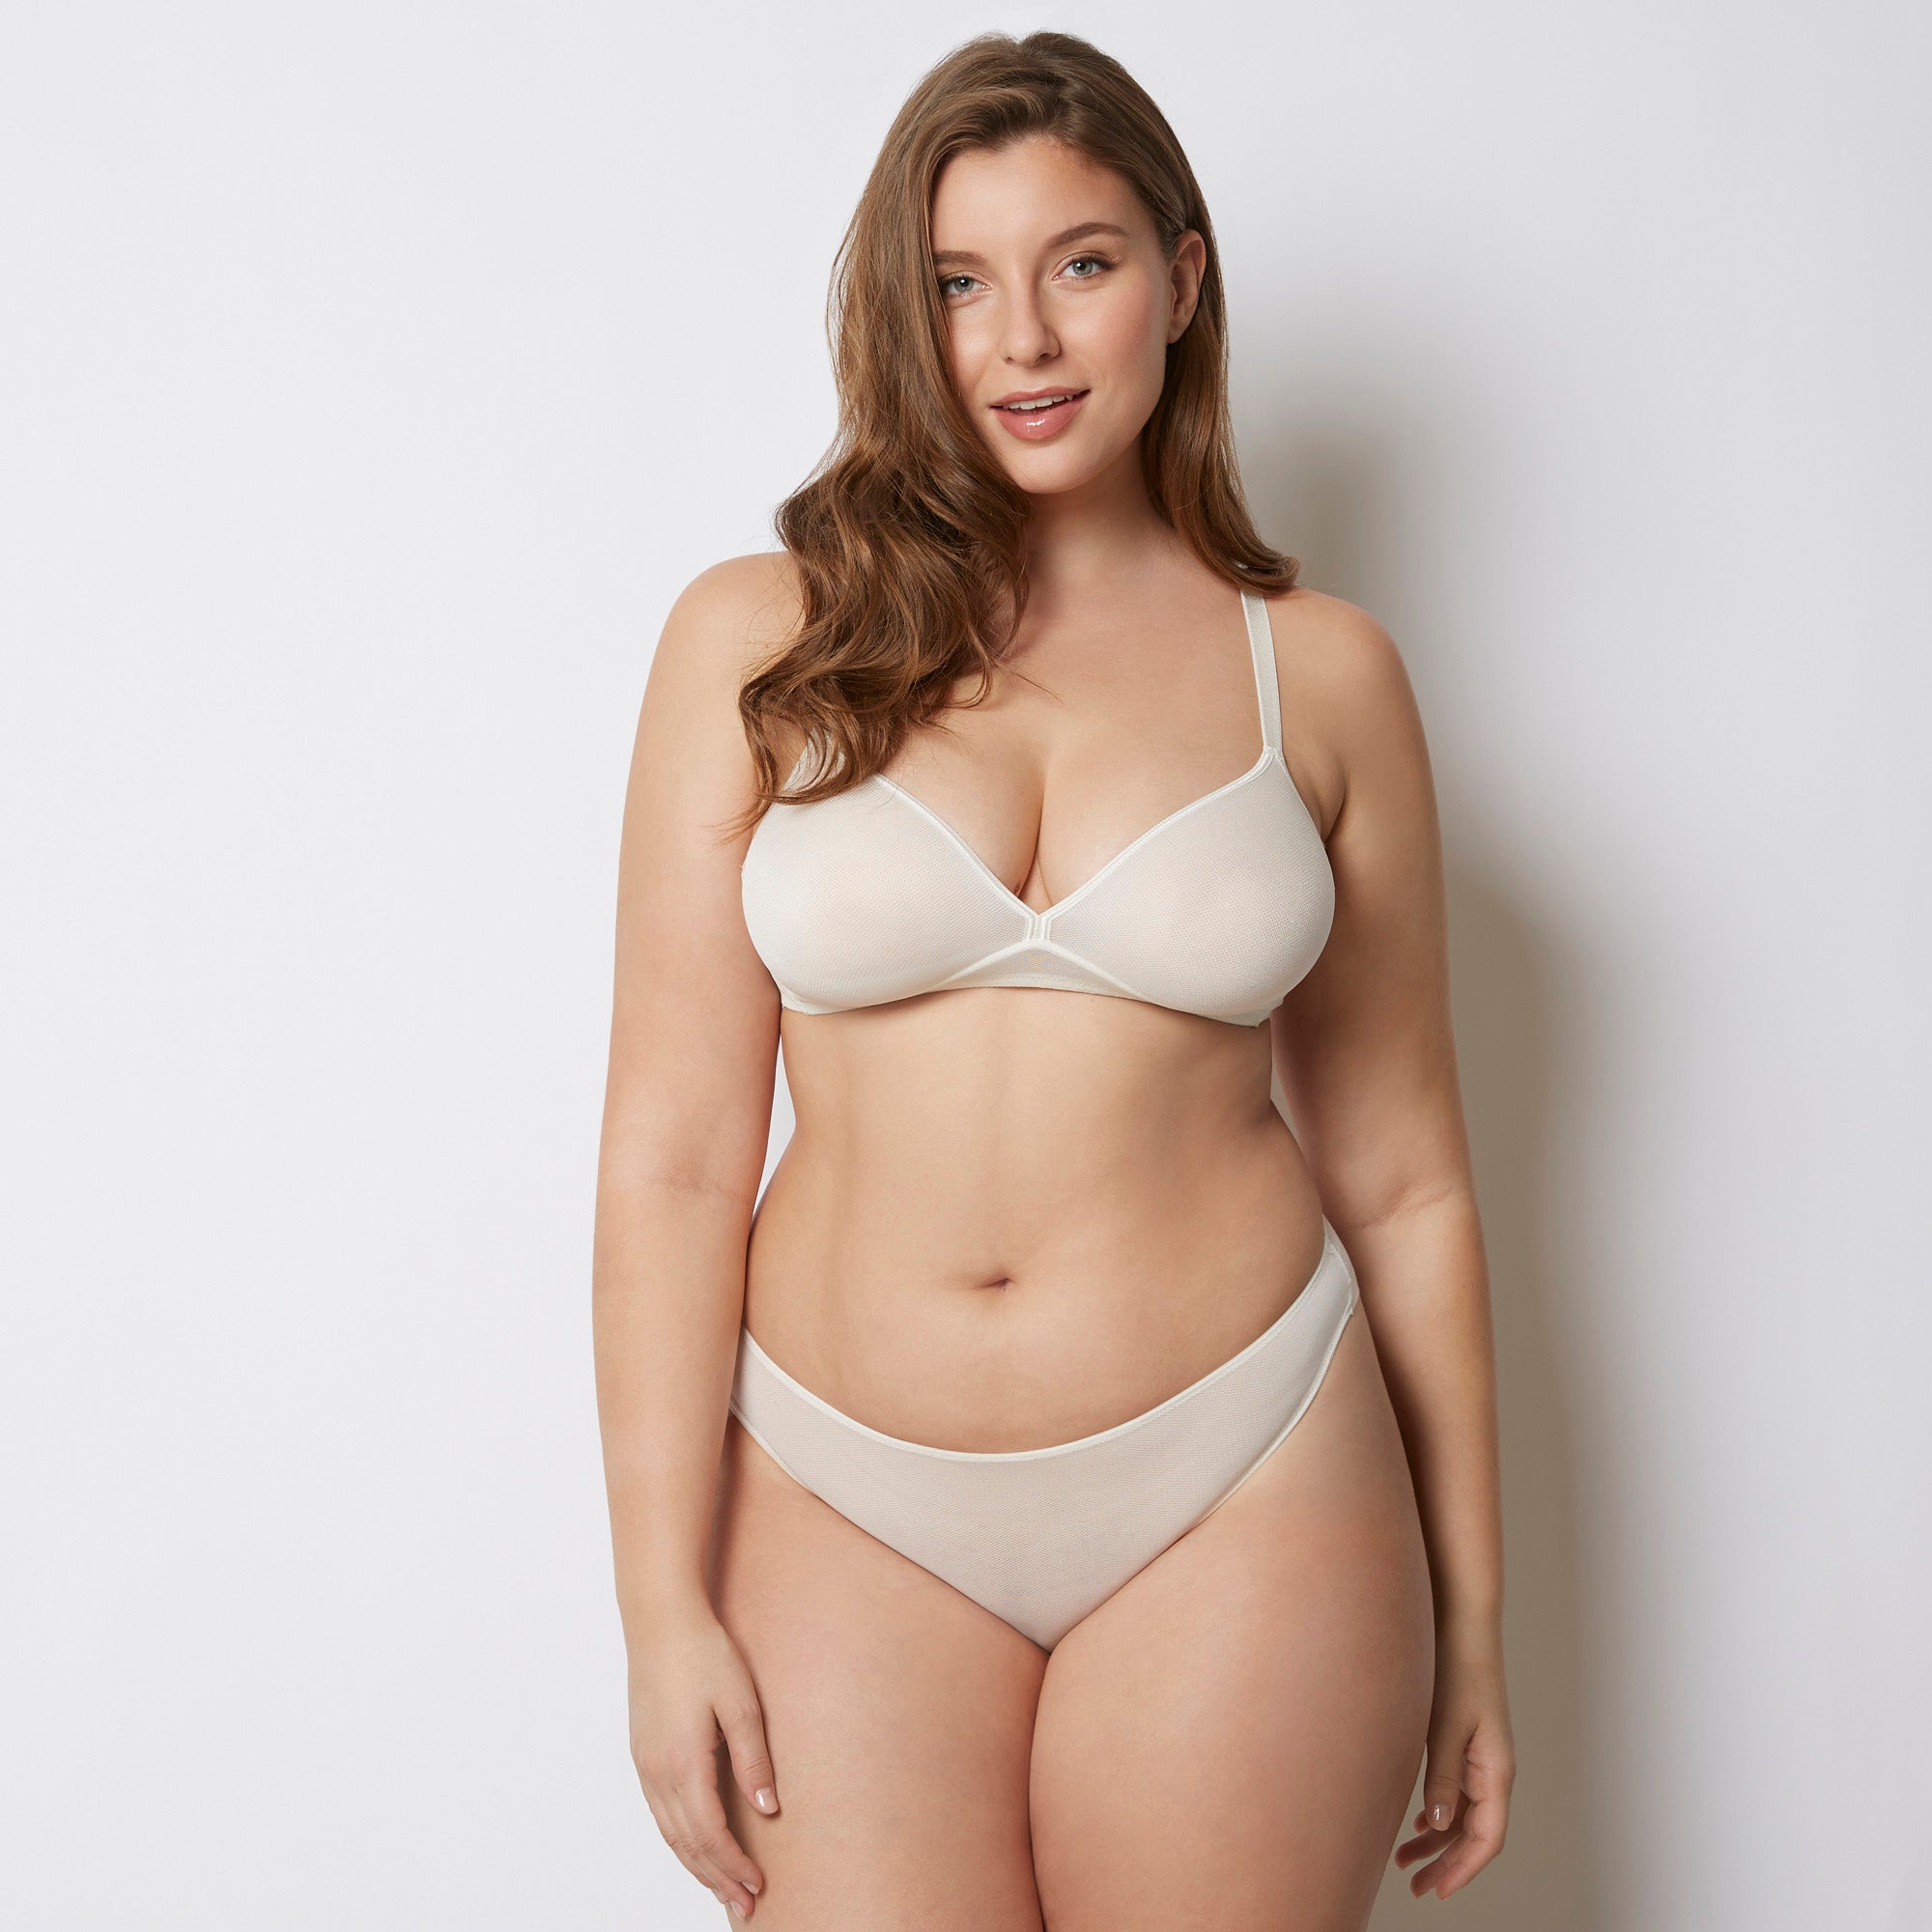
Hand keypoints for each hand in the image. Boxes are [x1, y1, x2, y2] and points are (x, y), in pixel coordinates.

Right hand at [628, 1595, 778, 1918]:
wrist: (660, 1619)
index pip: (709, 1835)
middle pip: (686, 1844)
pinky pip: (660, 1813)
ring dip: (696, 1865)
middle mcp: (657, 1772)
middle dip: (716, 1878)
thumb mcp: (742, 1702)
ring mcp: (644, 1764)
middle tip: (743, 1905)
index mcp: (683, 1763)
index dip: (733, 1866)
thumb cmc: (703, 1653)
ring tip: (722, 1887)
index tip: (758, 1887)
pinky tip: (695, 1845)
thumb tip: (769, 1809)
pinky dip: (679, 1839)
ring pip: (669, 1833)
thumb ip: (754, 1760)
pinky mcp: (642, 1753)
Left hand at [1393, 1623, 1515, 1898]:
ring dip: (1438, 1840)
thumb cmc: (1457, 1671)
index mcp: (1497, 1771)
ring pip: (1464, 1815)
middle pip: (1475, 1834)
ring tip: (1405, 1861)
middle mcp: (1494, 1770)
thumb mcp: (1444, 1729)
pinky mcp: (1467, 1743)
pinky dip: (1439, 1813)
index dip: (1463, 1869)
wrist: (1462, 1625)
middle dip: (1447, 1864)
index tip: (1437, 1891)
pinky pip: (1458, 1793)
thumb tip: (1437, 1825)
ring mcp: (1482, 1757)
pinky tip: (1417, 1822)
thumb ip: (1442, 1778)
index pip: (1487, 1839)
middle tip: (1416, 1887)